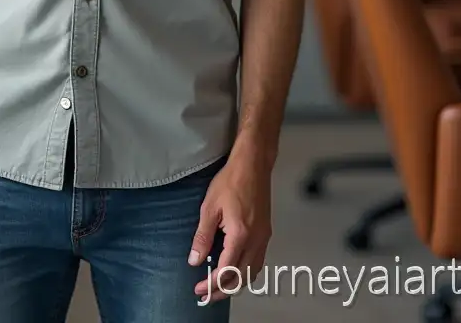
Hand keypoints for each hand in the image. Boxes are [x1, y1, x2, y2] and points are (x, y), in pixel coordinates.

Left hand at [188, 155, 271, 303]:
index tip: (199, 289)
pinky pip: (258, 262)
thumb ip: (202, 236)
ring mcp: (264, 238)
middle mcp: (256, 240)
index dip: (211, 284)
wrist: (253, 165)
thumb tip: (195, 260)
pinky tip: (236, 270)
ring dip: (236, 284)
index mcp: (240, 235)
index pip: (226, 271)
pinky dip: (246, 272)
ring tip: (219, 287)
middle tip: (206, 295)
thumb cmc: (231, 181)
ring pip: (252, 272)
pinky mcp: (266, 233)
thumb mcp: (209, 207)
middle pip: (241, 278)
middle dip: (223, 290)